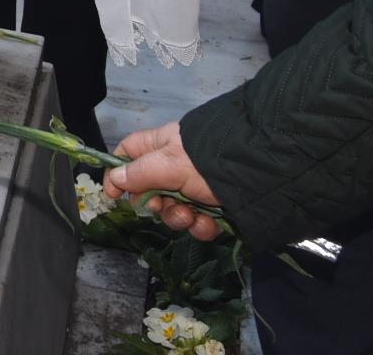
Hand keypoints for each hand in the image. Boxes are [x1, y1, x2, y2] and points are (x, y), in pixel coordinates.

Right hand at [108, 122, 229, 239]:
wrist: (258, 177)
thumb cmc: (206, 162)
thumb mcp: (170, 163)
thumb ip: (140, 172)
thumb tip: (116, 178)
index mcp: (160, 147)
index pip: (129, 153)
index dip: (118, 173)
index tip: (114, 195)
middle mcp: (174, 168)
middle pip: (148, 190)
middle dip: (154, 204)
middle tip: (159, 206)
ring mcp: (193, 190)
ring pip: (172, 211)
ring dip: (179, 218)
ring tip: (192, 215)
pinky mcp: (211, 209)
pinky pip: (195, 223)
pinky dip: (200, 226)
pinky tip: (209, 223)